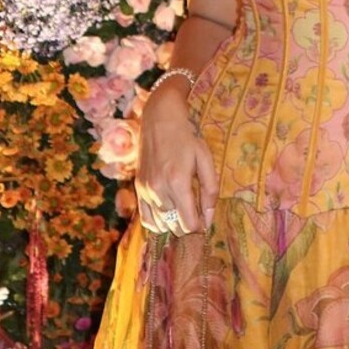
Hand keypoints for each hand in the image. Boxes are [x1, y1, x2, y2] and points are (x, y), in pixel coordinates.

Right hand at [134, 88, 216, 235]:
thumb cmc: (187, 138)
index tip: (205, 220)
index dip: (199, 226)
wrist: (160, 120)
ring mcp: (146, 191)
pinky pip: (145, 219)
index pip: (189, 224)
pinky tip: (167, 214)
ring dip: (174, 224)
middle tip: (196, 213)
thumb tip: (209, 219)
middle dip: (188, 225)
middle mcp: (159, 190)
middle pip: (175, 227)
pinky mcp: (138, 189)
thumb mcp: (205, 161)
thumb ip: (210, 191)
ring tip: (183, 211)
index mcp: (178, 183)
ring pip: (161, 226)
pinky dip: (158, 223)